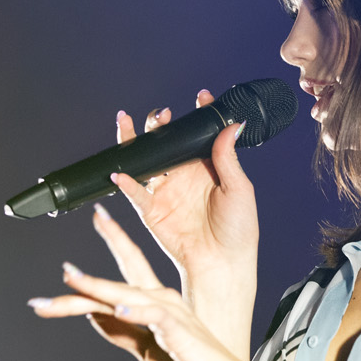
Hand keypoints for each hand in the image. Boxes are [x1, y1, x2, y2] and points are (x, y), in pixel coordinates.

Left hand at [28, 203, 253, 360]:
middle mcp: (162, 300)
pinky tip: (117, 309)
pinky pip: (156, 317)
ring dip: (99, 287)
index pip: (126, 272)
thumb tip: (93, 314)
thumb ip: (120, 330)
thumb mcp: (145, 348)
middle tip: (64, 264)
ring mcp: (171, 314)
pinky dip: (136, 312)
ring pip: (129, 294)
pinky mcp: (180, 331)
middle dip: (94, 267)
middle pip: (122, 278)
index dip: (101, 261)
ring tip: (73, 279)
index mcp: (155, 302)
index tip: (69, 262)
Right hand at [113, 91, 258, 292]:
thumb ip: (228, 158)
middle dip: (160, 124)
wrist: (223, 263)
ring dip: (134, 141)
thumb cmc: (238, 230)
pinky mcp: (152, 210)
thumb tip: (231, 126)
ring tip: (125, 122)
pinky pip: (135, 192)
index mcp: (207, 167)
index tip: (201, 97)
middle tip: (161, 114)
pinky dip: (125, 181)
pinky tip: (120, 171)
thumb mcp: (240, 189)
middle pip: (165, 143)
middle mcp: (184, 175)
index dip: (198, 115)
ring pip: (144, 160)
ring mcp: (166, 191)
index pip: (198, 135)